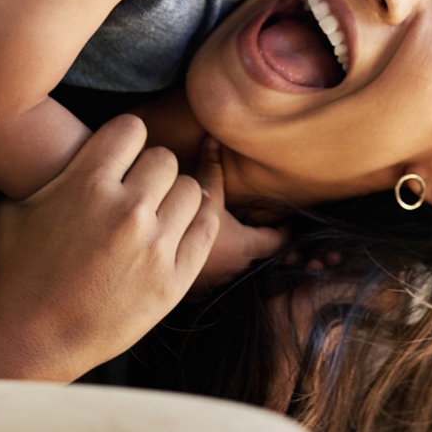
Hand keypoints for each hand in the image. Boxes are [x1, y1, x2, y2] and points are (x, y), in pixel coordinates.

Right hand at [0, 114, 219, 379]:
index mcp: (87, 185)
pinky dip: (197, 221)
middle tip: (138, 188)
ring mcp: (154, 246)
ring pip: (191, 190)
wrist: (33, 336)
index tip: (121, 156)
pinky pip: (206, 229)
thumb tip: (69, 148)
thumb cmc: (19, 271)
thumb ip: (53, 172)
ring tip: (157, 212)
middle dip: (150, 170)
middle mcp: (127, 210)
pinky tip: (181, 224)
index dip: (126, 140)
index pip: (132, 128)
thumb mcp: (17, 208)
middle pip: (165, 159)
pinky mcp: (173, 280)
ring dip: (174, 196)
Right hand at [190, 139, 287, 291]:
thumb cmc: (179, 231)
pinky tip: (197, 253)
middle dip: (257, 238)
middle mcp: (235, 270)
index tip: (283, 218)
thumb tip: (214, 139)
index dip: (283, 228)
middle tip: (255, 219)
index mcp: (245, 247)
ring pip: (232, 267)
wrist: (147, 268)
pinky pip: (209, 278)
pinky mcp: (193, 291)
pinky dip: (209, 265)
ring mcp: (214, 284)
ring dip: (232, 253)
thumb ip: (210, 170)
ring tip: (226, 233)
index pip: (277, 240)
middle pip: (256, 254)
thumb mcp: (200, 196)